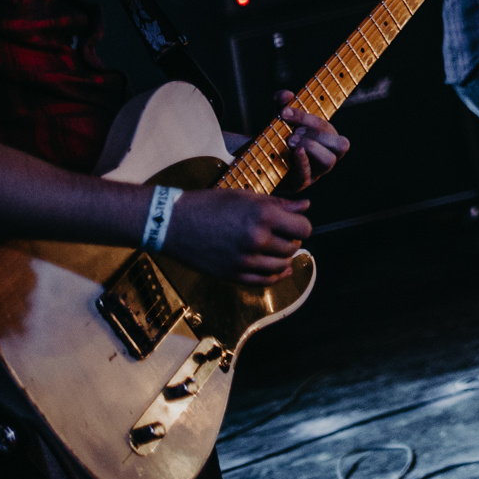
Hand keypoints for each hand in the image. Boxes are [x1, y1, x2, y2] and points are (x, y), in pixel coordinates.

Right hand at [162, 187, 312, 285]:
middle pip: (293, 247)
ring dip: (284, 258)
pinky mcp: (231, 275)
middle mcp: (256, 240)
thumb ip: (279, 204)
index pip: (303, 228)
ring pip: (281, 266)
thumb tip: (306, 206)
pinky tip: (276, 269)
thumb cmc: (208, 205)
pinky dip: (274, 276)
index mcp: (263, 216)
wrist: (171, 223)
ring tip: (275, 249)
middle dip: (292, 241)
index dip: (301, 225)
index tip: (294, 223)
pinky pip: (263, 281)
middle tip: (282, 235)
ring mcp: (243, 260)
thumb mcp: (245, 196)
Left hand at [268, 91, 347, 192]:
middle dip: (317, 134)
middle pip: (341, 145)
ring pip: (329, 161)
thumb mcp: (279, 119)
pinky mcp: (299, 183)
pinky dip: (301, 161)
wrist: (256, 162)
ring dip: (312, 147)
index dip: (308, 118)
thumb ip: (282, 104)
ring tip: (291, 141)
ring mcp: (315, 171)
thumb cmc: (274, 138)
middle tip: (293, 131)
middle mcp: (326, 155)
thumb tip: (287, 95)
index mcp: (327, 139)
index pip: (328, 127)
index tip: (285, 112)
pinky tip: (290, 152)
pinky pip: (307, 175)